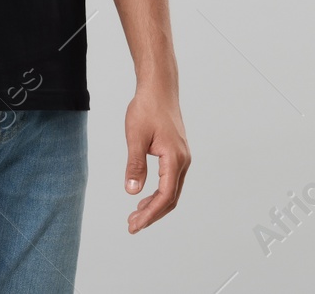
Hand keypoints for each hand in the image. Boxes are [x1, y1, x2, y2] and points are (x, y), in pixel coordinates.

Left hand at [123, 84, 189, 232]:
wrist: (159, 88)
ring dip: (155, 206)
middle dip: (152, 214)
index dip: (150, 214)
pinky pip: (171, 181)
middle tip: (132, 225)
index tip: (134, 224)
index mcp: (174, 158)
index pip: (165, 196)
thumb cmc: (147, 108)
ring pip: (172, 190)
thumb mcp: (135, 137)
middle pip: (170, 198)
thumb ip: (134, 165)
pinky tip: (144, 197)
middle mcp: (183, 161)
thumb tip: (132, 191)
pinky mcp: (177, 154)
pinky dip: (158, 193)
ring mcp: (182, 157)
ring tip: (135, 215)